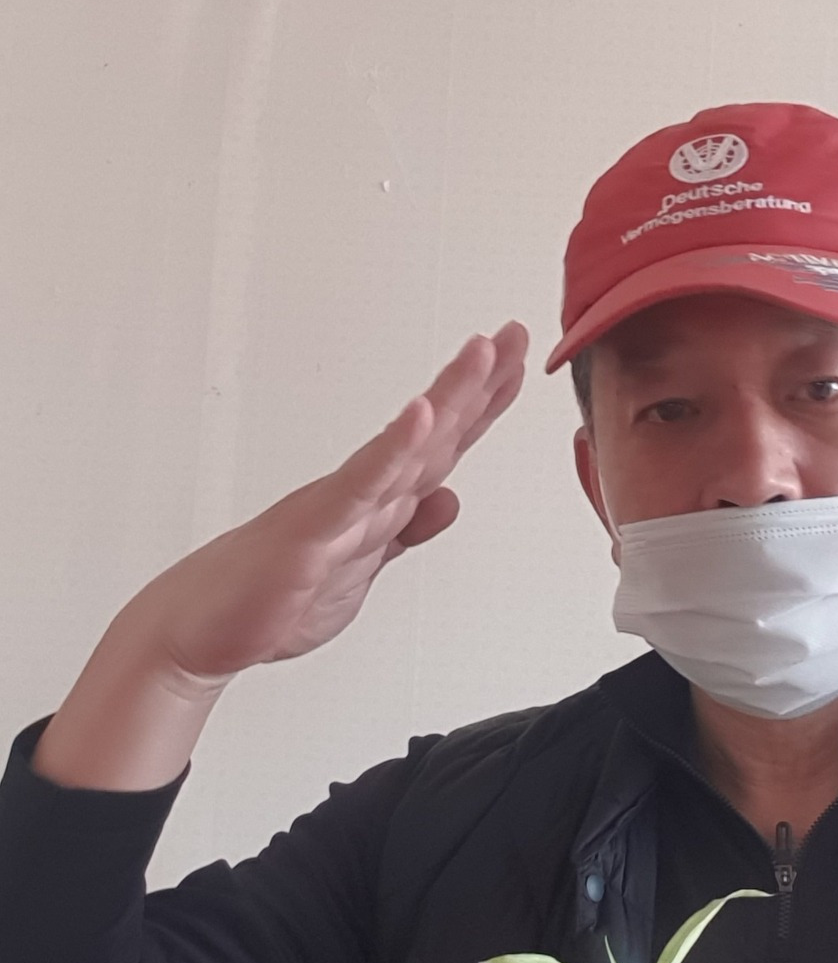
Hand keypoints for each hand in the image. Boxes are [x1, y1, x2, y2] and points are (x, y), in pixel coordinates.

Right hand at [126, 322, 526, 687]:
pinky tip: (420, 416)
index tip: (514, 361)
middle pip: (431, 434)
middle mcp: (359, 493)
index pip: (439, 447)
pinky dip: (392, 450)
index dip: (480, 406)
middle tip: (514, 333)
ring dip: (446, 399)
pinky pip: (360, 486)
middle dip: (477, 385)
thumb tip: (449, 500)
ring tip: (481, 354)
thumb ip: (404, 532)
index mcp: (374, 503)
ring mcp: (336, 508)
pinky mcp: (312, 532)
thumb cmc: (267, 598)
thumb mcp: (360, 570)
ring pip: (404, 447)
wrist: (197, 629)